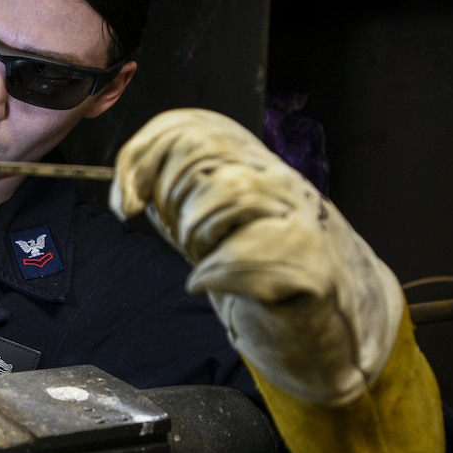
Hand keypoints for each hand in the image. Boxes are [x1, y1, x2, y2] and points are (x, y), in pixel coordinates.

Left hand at [109, 108, 403, 405]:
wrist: (324, 326)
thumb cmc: (256, 268)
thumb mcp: (203, 225)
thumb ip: (170, 198)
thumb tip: (129, 195)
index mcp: (248, 164)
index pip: (191, 125)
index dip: (143, 157)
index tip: (128, 206)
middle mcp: (278, 178)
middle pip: (203, 152)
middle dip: (171, 201)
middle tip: (182, 239)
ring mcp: (301, 216)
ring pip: (230, 190)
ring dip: (198, 234)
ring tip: (205, 258)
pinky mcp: (312, 264)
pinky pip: (248, 251)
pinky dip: (214, 273)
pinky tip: (210, 284)